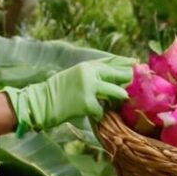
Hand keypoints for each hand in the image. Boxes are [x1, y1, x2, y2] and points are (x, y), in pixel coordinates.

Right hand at [1, 57, 133, 135]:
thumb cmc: (57, 90)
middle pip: (116, 74)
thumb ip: (92, 74)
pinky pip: (102, 109)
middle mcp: (89, 73)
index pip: (110, 62)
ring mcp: (88, 87)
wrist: (41, 102)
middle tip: (135, 81)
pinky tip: (98, 114)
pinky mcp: (86, 103)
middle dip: (127, 78)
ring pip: (114, 90)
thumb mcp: (75, 75)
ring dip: (120, 95)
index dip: (124, 62)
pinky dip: (101, 113)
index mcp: (86, 66)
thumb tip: (111, 76)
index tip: (135, 62)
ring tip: (124, 98)